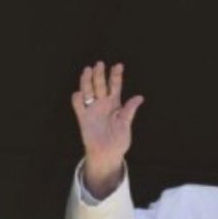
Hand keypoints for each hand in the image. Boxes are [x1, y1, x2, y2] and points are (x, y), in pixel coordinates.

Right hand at [71, 61, 143, 197]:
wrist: (107, 154)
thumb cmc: (119, 141)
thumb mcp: (126, 124)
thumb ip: (129, 110)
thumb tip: (140, 97)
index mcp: (115, 104)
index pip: (115, 86)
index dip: (116, 76)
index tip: (118, 66)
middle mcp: (103, 104)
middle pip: (100, 85)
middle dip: (100, 74)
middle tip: (100, 64)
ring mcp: (93, 109)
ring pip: (88, 91)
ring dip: (87, 81)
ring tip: (87, 70)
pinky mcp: (83, 118)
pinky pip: (79, 106)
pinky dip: (77, 99)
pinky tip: (79, 93)